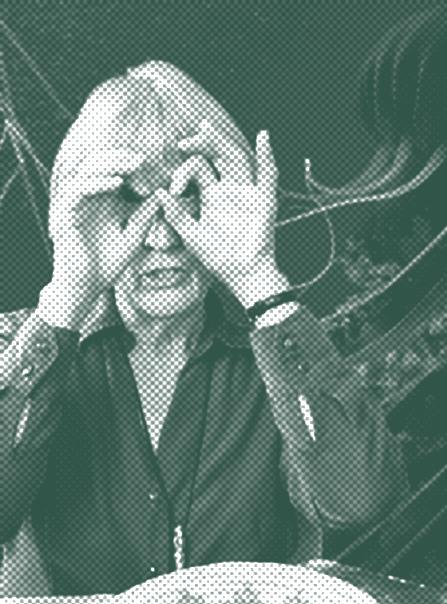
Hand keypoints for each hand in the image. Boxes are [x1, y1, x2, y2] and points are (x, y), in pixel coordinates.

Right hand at [37, 149, 158, 328]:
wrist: (86, 288)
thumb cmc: (109, 265)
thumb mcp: (134, 237)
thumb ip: (146, 216)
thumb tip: (163, 194)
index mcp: (102, 201)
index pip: (112, 171)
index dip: (130, 165)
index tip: (154, 171)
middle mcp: (87, 198)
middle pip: (98, 163)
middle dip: (120, 157)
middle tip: (143, 159)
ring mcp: (74, 204)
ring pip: (86, 170)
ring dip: (110, 164)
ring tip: (134, 165)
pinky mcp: (65, 214)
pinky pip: (78, 190)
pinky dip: (97, 183)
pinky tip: (117, 183)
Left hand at [163, 121, 289, 306]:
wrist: (242, 274)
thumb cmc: (218, 257)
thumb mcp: (191, 236)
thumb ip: (176, 215)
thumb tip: (159, 192)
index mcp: (212, 194)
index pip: (198, 168)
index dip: (183, 171)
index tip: (174, 187)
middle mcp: (229, 188)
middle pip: (217, 155)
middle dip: (202, 143)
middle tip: (185, 140)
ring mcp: (247, 192)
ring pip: (236, 158)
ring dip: (223, 142)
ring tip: (206, 128)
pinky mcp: (263, 200)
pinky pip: (268, 175)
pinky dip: (267, 156)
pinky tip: (263, 137)